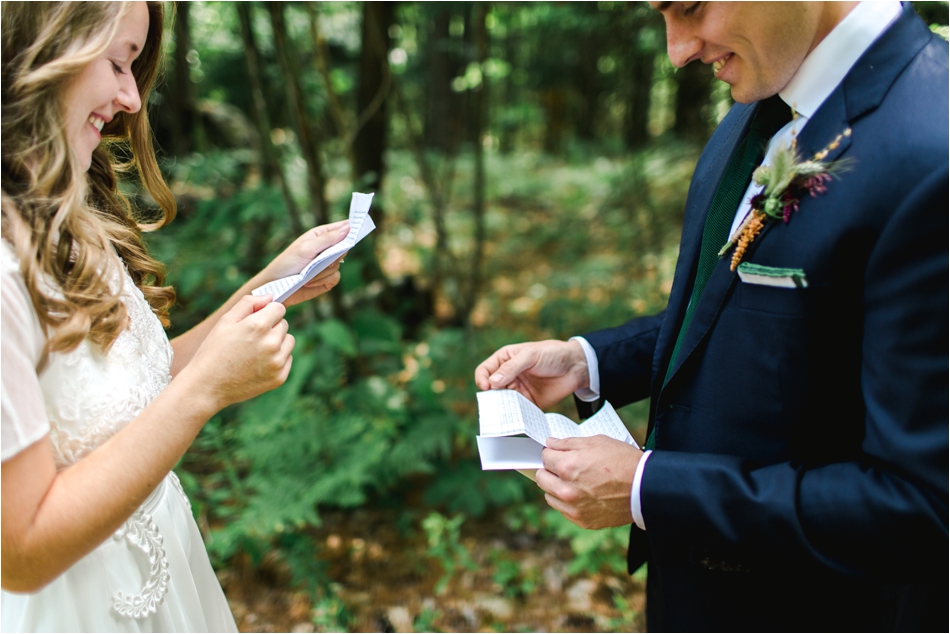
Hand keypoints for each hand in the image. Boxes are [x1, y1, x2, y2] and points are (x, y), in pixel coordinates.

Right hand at [184, 294, 294, 410]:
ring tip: (254, 351)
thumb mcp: (225, 321)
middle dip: (271, 327)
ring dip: (277, 342)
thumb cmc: (213, 351)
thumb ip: (249, 303)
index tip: (256, 319)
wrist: (207, 386)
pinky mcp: (280, 377)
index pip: (279, 308)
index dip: (267, 312)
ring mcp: (277, 362)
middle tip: (250, 339)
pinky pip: (287, 359)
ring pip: (288, 341)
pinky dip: (277, 359)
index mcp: (258, 326)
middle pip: (284, 324)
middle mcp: (271, 343)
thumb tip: (271, 297)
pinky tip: (258, 364)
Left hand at [257, 220, 349, 305]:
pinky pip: (335, 278)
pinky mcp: (327, 279)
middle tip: (323, 259)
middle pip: (344, 247)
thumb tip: (348, 228)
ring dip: (323, 271)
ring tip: (308, 273)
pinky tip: (310, 281)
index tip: (362, 224)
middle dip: (334, 255)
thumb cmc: (287, 263)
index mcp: (320, 235)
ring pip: (339, 265)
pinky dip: (323, 280)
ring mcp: (327, 265)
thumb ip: (328, 239)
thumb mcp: (306, 248)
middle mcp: (326, 249)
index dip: (352, 226)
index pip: (342, 227)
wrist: (277, 287)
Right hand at [474, 340, 589, 409]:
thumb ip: (511, 368)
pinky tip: (516, 418)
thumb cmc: (552, 353)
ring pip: (502, 401)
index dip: (482, 379)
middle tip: (493, 405)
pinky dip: (515, 415)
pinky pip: (517, 410)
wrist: (576, 366)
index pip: (485, 370)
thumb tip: (493, 382)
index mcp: (505, 359)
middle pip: (491, 389)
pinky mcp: (529, 402)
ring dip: (502, 408)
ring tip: (504, 414)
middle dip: (490, 397)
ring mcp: (518, 389)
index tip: (487, 388)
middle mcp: (508, 375)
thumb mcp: (531, 355)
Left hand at [536, 436, 642, 529]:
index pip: (545, 458)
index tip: (557, 454)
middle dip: (549, 470)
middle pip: (541, 478)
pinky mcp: (582, 520)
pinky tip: (582, 494)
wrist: (645, 487)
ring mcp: (573, 508)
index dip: (551, 453)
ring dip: (556, 487)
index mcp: (567, 467)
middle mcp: (566, 489)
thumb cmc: (623, 461)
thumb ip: (568, 443)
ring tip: (573, 481)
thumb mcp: (595, 442)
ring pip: (550, 496)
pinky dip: (568, 502)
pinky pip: (564, 511)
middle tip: (562, 466)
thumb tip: (551, 443)